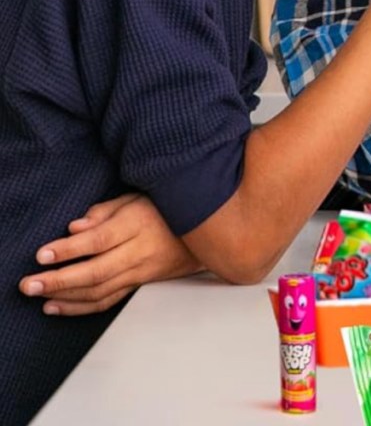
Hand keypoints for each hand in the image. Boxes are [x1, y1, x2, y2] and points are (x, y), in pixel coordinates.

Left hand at [19, 193, 200, 315]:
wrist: (207, 231)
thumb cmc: (167, 208)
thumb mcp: (139, 197)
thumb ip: (105, 211)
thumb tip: (75, 228)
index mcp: (138, 224)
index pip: (99, 240)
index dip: (69, 249)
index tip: (42, 254)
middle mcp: (140, 251)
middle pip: (96, 271)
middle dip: (59, 280)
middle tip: (29, 284)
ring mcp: (142, 271)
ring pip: (100, 290)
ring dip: (65, 296)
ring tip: (37, 296)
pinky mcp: (141, 284)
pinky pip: (109, 300)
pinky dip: (81, 307)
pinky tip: (58, 306)